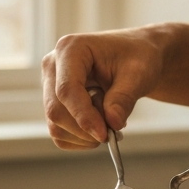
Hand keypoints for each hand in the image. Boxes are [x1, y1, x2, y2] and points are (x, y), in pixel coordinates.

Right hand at [42, 29, 165, 149]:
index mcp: (70, 49)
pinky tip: (100, 125)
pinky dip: (80, 139)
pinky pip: (59, 133)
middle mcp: (53, 66)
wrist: (136, 57)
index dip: (83, 116)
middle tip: (114, 132)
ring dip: (84, 135)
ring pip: (55, 125)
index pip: (67, 89)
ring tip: (110, 120)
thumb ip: (124, 98)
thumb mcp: (138, 74)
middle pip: (56, 111)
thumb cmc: (137, 57)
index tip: (104, 134)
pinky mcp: (54, 103)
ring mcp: (50, 85)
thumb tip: (113, 123)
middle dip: (85, 129)